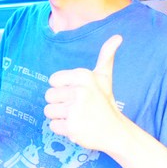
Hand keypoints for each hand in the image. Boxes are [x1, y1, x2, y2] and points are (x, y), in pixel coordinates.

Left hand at [44, 35, 123, 152]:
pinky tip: (77, 127)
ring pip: (48, 111)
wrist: (115, 131)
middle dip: (60, 104)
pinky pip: (53, 126)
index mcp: (83, 75)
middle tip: (77, 107)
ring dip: (60, 117)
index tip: (76, 94)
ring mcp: (76, 110)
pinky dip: (63, 129)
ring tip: (77, 117)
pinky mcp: (72, 127)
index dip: (62, 89)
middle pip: (48, 96)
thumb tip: (117, 37)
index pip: (53, 80)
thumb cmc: (105, 102)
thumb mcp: (104, 77)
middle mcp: (80, 90)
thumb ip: (106, 55)